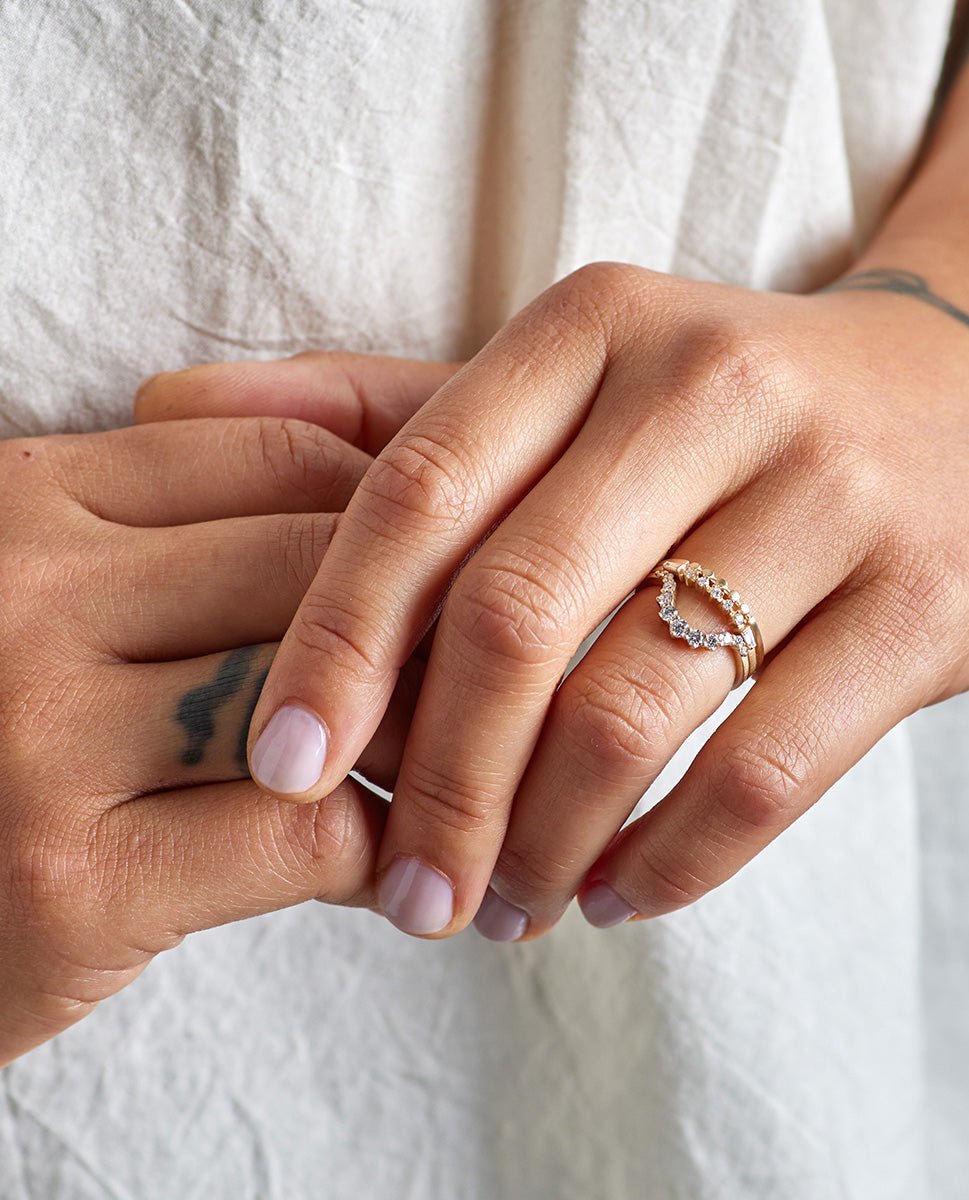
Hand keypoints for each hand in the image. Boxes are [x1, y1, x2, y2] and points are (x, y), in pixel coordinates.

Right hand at [0, 352, 450, 1063]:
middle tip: (504, 676)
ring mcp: (36, 735)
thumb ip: (174, 539)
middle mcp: (21, 593)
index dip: (399, 515)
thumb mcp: (45, 594)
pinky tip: (387, 873)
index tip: (456, 575)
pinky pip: (305, 831)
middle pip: (323, 564)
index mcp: (24, 499)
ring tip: (459, 777)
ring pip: (331, 695)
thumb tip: (378, 494)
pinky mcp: (67, 885)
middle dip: (434, 623)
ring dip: (425, 744)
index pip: (284, 458)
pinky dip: (378, 853)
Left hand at [166, 265, 968, 941]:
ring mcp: (833, 492)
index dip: (334, 642)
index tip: (284, 774)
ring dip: (548, 839)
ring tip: (513, 906)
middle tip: (409, 894)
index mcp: (596, 330)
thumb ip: (391, 403)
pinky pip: (768, 769)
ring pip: (635, 709)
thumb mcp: (583, 372)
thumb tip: (171, 398)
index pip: (418, 492)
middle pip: (515, 616)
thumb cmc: (747, 407)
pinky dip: (675, 860)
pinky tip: (624, 894)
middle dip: (441, 785)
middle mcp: (710, 389)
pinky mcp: (927, 600)